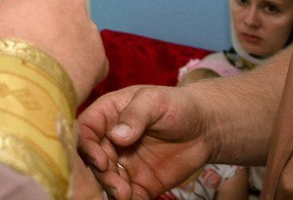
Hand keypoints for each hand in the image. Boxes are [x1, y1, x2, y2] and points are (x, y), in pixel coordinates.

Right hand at [0, 0, 105, 100]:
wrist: (20, 84)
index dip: (22, 9)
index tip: (13, 25)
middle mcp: (73, 2)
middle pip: (59, 12)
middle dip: (46, 27)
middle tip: (27, 49)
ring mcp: (89, 31)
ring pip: (74, 38)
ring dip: (61, 49)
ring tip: (40, 69)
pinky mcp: (100, 60)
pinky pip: (87, 63)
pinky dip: (75, 71)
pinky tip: (55, 81)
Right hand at [77, 85, 211, 199]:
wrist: (206, 128)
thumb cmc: (177, 105)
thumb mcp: (155, 101)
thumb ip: (135, 115)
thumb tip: (116, 136)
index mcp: (108, 115)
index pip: (86, 129)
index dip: (87, 145)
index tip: (100, 160)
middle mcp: (111, 140)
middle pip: (95, 158)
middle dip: (102, 173)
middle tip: (117, 184)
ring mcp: (125, 163)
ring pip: (108, 179)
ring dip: (112, 189)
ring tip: (126, 195)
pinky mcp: (141, 182)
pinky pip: (130, 195)